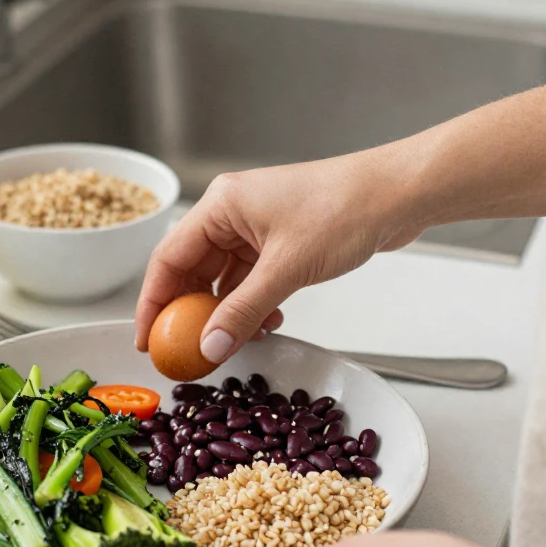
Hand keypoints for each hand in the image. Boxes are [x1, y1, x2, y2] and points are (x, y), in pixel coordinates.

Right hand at [135, 147, 422, 364]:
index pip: (168, 258)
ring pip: (225, 278)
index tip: (148, 339)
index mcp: (221, 205)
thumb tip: (209, 347)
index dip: (153, 302)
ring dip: (227, 312)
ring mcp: (258, 226)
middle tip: (185, 351)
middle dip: (190, 312)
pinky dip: (253, 304)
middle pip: (193, 269)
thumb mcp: (285, 269)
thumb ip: (242, 311)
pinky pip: (253, 278)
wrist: (397, 195)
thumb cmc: (343, 211)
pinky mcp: (282, 240)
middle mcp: (233, 213)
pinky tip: (266, 324)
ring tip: (230, 343)